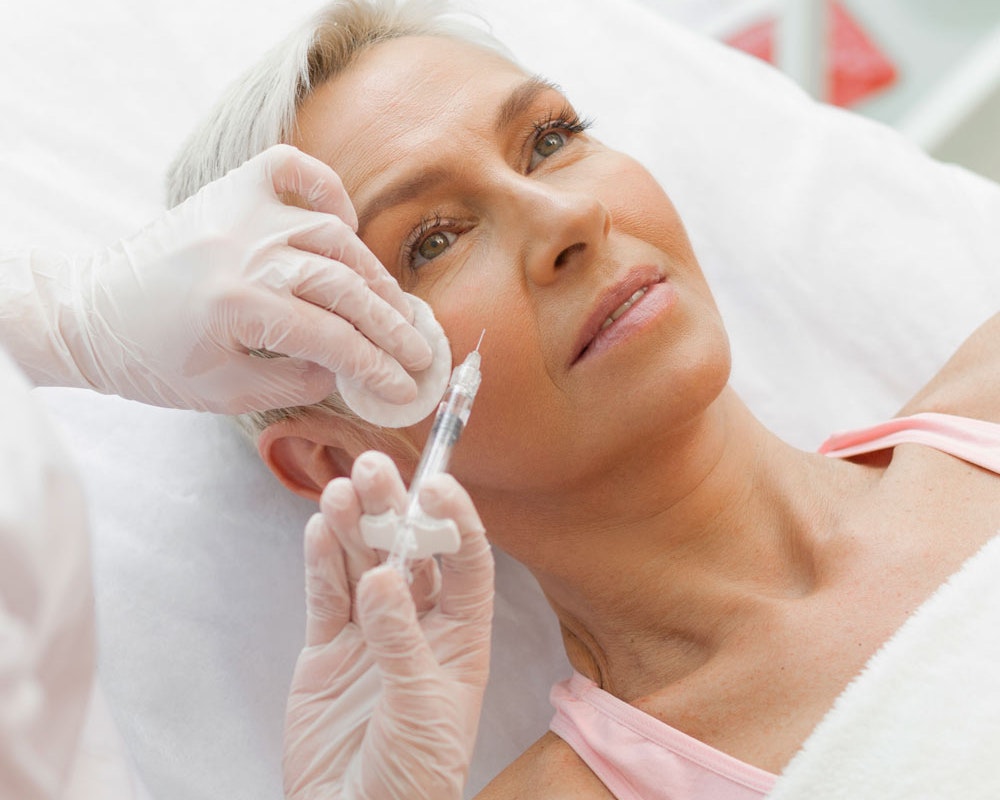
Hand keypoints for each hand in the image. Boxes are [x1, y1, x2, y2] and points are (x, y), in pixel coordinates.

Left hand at [3, 144, 430, 412]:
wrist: (90, 313)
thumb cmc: (152, 361)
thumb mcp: (224, 393)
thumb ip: (294, 383)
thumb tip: (347, 371)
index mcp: (237, 303)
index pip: (332, 337)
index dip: (376, 366)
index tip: (405, 388)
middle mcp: (244, 247)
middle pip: (345, 287)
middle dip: (391, 326)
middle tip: (422, 353)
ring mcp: (240, 211)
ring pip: (334, 236)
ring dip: (374, 276)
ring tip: (399, 309)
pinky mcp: (232, 189)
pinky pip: (295, 171)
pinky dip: (329, 192)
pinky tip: (347, 226)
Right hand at [283, 451, 493, 799]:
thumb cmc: (414, 776)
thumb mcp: (421, 708)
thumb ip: (400, 641)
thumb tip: (381, 578)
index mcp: (460, 638)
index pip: (465, 565)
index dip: (454, 520)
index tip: (437, 484)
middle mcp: (417, 626)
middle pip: (407, 553)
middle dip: (393, 509)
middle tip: (374, 467)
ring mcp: (369, 635)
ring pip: (361, 565)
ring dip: (353, 526)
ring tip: (341, 489)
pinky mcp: (326, 650)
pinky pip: (324, 597)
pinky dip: (321, 562)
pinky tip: (320, 528)